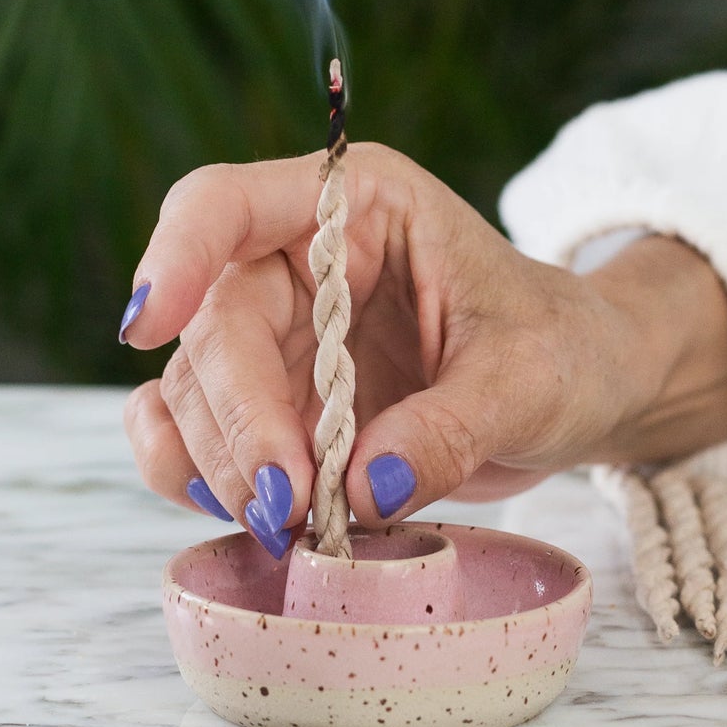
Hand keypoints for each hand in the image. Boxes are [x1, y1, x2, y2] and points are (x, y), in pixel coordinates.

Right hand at [122, 142, 726, 553]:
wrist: (581, 391)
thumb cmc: (560, 352)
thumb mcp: (528, 381)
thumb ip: (448, 429)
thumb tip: (363, 487)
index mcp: (358, 206)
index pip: (230, 203)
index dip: (177, 251)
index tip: (145, 324)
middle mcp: (299, 259)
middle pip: (213, 320)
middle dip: (237, 416)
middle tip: (286, 501)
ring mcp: (280, 335)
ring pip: (194, 388)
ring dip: (220, 462)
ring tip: (287, 523)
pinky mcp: (275, 406)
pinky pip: (195, 435)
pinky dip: (197, 477)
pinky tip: (234, 511)